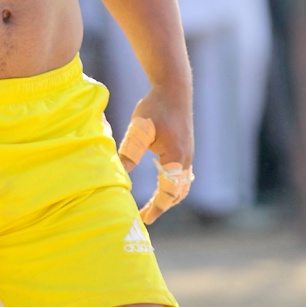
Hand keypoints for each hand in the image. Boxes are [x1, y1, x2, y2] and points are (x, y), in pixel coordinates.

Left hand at [118, 85, 193, 224]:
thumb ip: (130, 153)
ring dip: (168, 197)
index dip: (156, 208)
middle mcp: (186, 159)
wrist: (174, 87)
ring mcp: (188, 154)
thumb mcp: (139, 130)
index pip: (168, 193)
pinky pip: (181, 175)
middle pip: (177, 193)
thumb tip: (117, 175)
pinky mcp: (185, 148)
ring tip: (152, 205)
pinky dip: (172, 186)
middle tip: (144, 217)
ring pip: (181, 185)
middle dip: (161, 206)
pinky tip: (160, 185)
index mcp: (176, 158)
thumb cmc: (156, 106)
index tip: (144, 219)